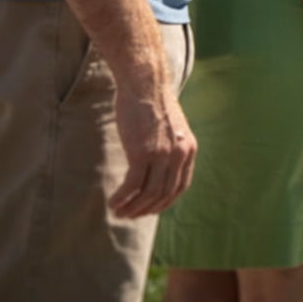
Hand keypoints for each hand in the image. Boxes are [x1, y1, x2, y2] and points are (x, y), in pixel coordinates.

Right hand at [110, 75, 197, 217]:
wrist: (145, 84)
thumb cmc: (152, 104)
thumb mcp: (171, 129)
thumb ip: (169, 148)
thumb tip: (158, 168)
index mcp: (189, 150)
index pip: (180, 187)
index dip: (163, 203)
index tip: (148, 210)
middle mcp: (180, 154)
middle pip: (163, 194)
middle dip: (145, 209)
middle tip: (129, 216)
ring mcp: (162, 155)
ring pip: (148, 193)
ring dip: (131, 207)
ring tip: (118, 212)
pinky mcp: (142, 153)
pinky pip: (132, 185)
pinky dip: (122, 198)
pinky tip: (113, 203)